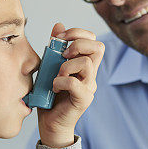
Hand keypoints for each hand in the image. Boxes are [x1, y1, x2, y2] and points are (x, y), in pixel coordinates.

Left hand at [37, 23, 103, 147]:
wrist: (50, 123)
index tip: (60, 38)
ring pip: (87, 63)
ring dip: (66, 65)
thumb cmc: (50, 96)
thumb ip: (55, 48)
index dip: (78, 33)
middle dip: (77, 44)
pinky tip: (54, 87)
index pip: (93, 40)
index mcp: (84, 65)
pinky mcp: (83, 100)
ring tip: (57, 75)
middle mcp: (90, 74)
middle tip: (62, 54)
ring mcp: (89, 87)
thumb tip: (58, 25)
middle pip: (98, 47)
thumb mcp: (49, 67)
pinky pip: (75, 84)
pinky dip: (61, 82)